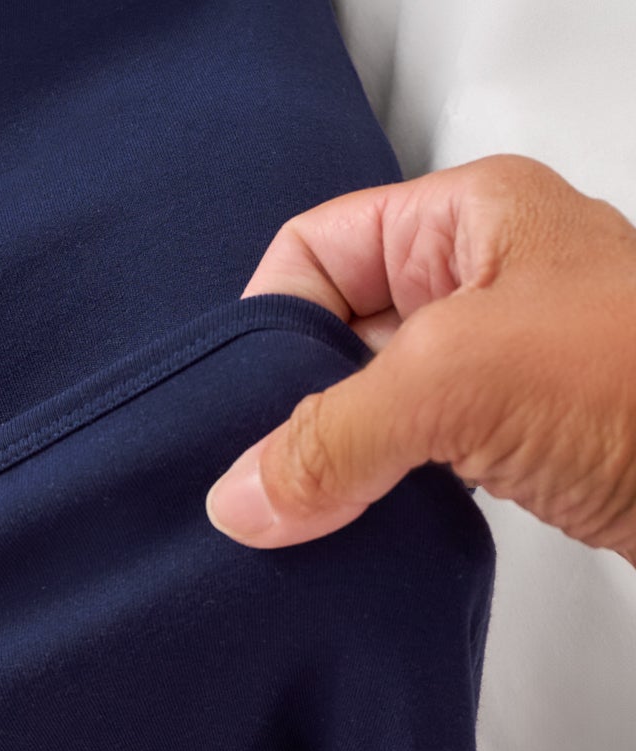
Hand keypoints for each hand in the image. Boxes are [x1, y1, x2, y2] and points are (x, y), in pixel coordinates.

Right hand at [204, 153, 635, 566]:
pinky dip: (375, 496)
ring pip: (373, 404)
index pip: (315, 249)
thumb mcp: (464, 381)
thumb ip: (337, 435)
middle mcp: (480, 283)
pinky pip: (413, 460)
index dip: (265, 323)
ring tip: (297, 511)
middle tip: (257, 472)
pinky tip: (354, 532)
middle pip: (334, 331)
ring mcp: (501, 366)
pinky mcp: (518, 442)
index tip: (233, 406)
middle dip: (290, 403)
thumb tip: (241, 497)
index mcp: (467, 218)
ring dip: (333, 459)